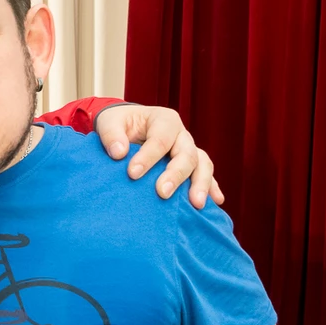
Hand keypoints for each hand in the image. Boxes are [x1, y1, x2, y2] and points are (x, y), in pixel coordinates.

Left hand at [93, 104, 223, 207]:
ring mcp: (189, 150)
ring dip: (201, 184)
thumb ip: (111, 135)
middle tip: (163, 193)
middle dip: (175, 174)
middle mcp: (181, 135)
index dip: (148, 157)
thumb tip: (119, 152)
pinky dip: (211, 188)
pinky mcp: (191, 166)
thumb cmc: (118, 124)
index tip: (132, 173)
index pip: (161, 139)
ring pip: (202, 164)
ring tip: (196, 204)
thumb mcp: (109, 122)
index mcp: (164, 120)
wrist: (127, 127)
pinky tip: (215, 202)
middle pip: (186, 154)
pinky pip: (205, 175)